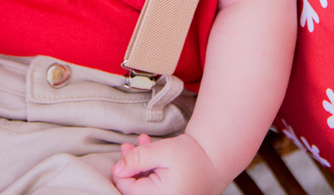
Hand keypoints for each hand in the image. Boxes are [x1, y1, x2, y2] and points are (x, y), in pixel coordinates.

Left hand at [111, 134, 226, 194]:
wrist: (216, 161)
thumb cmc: (192, 156)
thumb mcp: (163, 151)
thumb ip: (138, 158)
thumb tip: (117, 170)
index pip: (127, 188)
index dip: (123, 168)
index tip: (126, 148)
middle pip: (134, 188)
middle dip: (131, 165)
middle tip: (130, 145)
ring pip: (142, 187)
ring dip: (139, 166)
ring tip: (144, 144)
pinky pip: (152, 188)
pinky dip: (149, 172)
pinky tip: (151, 156)